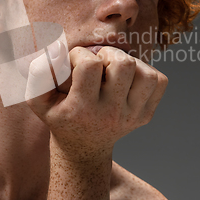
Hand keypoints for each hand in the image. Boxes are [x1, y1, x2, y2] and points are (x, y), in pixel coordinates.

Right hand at [25, 44, 167, 159]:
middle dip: (108, 54)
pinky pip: (160, 82)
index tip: (74, 63)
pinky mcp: (146, 115)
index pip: (90, 65)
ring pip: (146, 73)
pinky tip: (128, 79)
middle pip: (124, 64)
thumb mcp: (39, 99)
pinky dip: (146, 73)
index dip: (79, 55)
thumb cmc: (60, 116)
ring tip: (115, 70)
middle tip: (98, 65)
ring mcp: (132, 116)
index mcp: (82, 109)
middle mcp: (110, 114)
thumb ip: (39, 73)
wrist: (84, 149)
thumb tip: (56, 50)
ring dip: (130, 63)